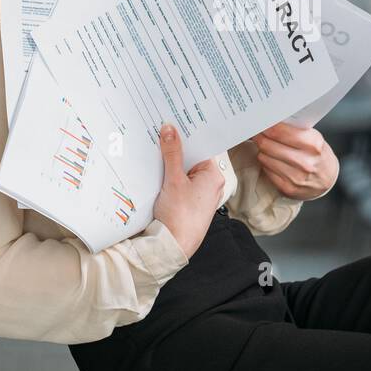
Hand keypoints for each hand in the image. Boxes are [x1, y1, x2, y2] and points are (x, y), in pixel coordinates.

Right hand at [152, 123, 224, 260]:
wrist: (173, 246)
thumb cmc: (180, 216)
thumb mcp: (174, 179)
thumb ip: (172, 153)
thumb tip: (170, 130)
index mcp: (214, 176)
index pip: (202, 148)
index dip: (188, 136)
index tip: (175, 123)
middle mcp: (211, 185)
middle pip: (193, 159)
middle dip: (177, 149)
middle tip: (161, 132)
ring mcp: (200, 195)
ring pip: (185, 171)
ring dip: (171, 164)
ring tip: (156, 150)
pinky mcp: (189, 203)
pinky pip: (180, 184)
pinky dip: (169, 177)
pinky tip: (157, 172)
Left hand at [249, 122, 338, 200]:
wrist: (327, 179)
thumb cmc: (318, 155)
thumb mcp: (313, 137)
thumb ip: (295, 129)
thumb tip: (271, 122)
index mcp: (313, 144)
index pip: (279, 131)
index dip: (266, 126)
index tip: (260, 123)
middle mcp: (305, 161)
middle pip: (267, 144)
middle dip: (259, 137)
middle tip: (257, 133)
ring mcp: (296, 176)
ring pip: (264, 157)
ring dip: (262, 150)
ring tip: (267, 146)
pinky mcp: (287, 187)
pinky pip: (266, 170)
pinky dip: (266, 163)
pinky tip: (272, 160)